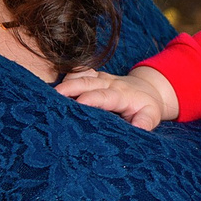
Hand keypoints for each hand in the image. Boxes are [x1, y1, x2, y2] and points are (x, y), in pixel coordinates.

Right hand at [57, 66, 177, 129]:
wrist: (146, 89)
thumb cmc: (146, 106)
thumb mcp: (151, 115)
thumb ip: (145, 122)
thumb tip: (139, 128)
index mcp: (122, 95)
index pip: (105, 96)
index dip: (92, 98)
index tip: (80, 102)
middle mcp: (109, 83)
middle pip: (88, 82)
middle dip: (71, 87)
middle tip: (55, 95)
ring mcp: (100, 78)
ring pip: (81, 75)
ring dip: (65, 82)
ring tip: (48, 93)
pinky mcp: (93, 76)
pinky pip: (78, 72)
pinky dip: (66, 77)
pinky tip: (53, 86)